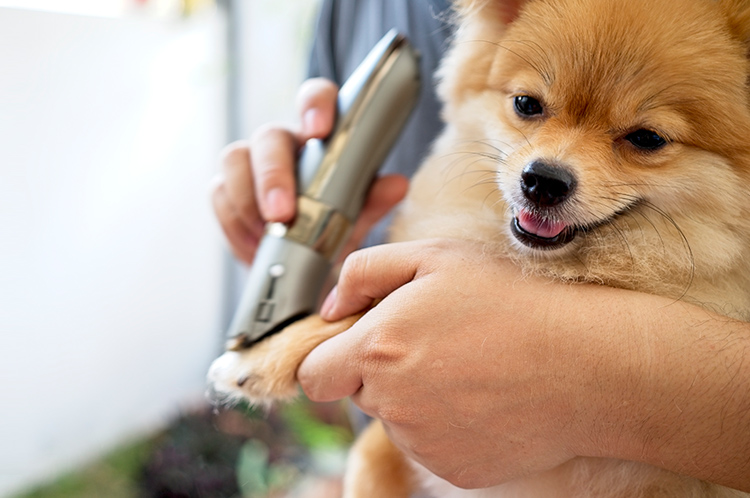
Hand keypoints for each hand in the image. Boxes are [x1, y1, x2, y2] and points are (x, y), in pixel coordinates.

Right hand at [211, 78, 408, 263]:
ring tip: (268, 239)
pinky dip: (236, 226)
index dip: (315, 105)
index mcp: (320, 137)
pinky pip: (219, 197)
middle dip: (273, 174)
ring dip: (248, 203)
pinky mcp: (226, 192)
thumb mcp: (359, 219)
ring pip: (234, 161)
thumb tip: (396, 185)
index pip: (315, 98)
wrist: (308, 269)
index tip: (320, 129)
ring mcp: (250, 165)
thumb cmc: (335, 232)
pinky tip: (255, 249)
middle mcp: (283, 144)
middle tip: (284, 214)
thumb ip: (374, 201)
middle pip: (268, 136)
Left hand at [298, 238, 749, 490]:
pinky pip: (428, 444)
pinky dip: (445, 423)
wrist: (581, 366)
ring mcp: (420, 442)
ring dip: (415, 395)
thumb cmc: (510, 304)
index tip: (357, 344)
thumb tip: (330, 305)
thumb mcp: (435, 257)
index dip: (329, 356)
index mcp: (376, 349)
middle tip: (432, 344)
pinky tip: (482, 396)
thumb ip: (365, 271)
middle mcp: (390, 403)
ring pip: (395, 417)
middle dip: (379, 369)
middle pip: (357, 392)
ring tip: (467, 367)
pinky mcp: (450, 467)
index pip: (313, 373)